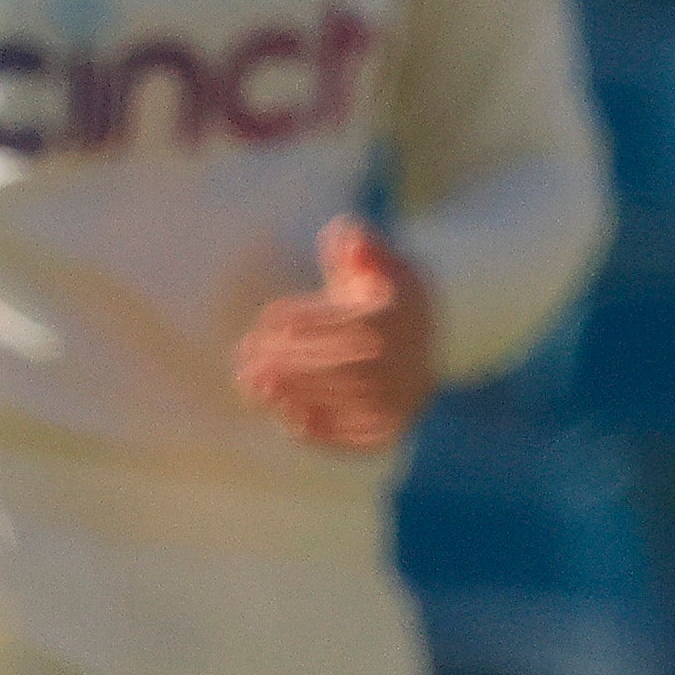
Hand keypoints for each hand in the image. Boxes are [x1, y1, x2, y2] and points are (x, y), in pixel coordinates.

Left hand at [233, 216, 441, 453]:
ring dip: (297, 396)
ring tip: (254, 387)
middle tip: (247, 358)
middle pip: (343, 364)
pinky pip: (356, 437)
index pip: (348, 321)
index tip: (266, 320)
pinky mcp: (393, 430)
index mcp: (403, 316)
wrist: (427, 342)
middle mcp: (410, 361)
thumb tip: (347, 236)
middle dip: (291, 361)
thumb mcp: (380, 259)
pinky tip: (284, 419)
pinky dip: (321, 432)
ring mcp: (403, 400)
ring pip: (346, 401)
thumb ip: (361, 244)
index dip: (304, 319)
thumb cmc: (386, 292)